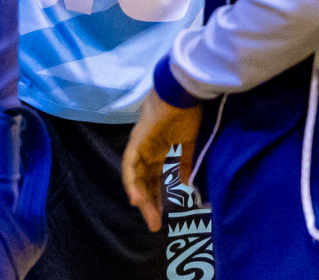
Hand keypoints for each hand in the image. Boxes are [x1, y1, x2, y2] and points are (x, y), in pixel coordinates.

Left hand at [121, 91, 201, 231]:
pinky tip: (136, 198)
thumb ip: (184, 168)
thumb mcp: (188, 147)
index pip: (156, 181)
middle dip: (150, 204)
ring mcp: (140, 146)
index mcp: (160, 152)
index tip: (164, 218)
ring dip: (141, 197)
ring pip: (136, 177)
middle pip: (145, 182)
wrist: (183, 92)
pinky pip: (130, 164)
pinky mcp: (136, 141)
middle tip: (155, 225)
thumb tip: (185, 190)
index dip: (159, 199)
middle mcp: (147, 151)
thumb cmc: (188, 114)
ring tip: (148, 216)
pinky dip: (131, 181)